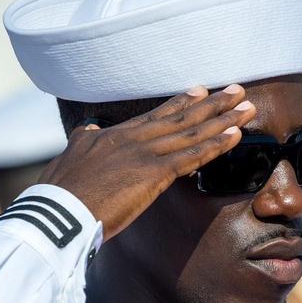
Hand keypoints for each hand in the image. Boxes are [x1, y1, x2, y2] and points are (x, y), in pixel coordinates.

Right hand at [38, 85, 254, 237]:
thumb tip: (88, 130)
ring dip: (222, 117)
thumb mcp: (69, 160)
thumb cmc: (58, 197)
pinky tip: (236, 134)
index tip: (198, 91)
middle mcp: (130, 138)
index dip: (179, 103)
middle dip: (210, 103)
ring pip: (191, 131)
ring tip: (246, 105)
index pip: (153, 117)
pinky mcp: (152, 173)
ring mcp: (142, 153)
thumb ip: (83, 143)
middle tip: (235, 89)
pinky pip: (193, 155)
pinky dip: (217, 143)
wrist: (55, 213)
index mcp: (110, 137)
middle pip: (178, 117)